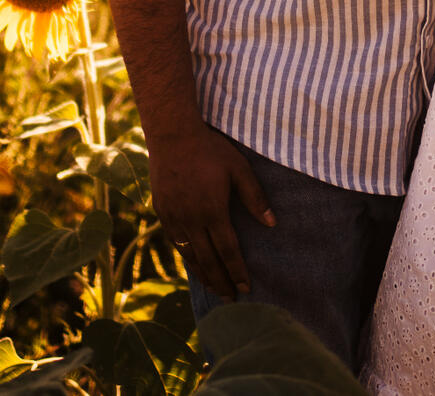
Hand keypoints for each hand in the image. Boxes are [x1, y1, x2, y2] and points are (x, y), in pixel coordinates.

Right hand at [148, 127, 273, 297]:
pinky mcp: (162, 212)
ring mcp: (174, 217)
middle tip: (231, 299)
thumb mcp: (239, 169)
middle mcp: (191, 220)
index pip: (228, 251)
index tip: (245, 289)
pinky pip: (175, 242)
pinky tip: (194, 263)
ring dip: (203, 274)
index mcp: (213, 211)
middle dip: (221, 282)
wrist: (172, 135)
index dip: (237, 272)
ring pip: (189, 255)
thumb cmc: (211, 149)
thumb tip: (272, 224)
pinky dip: (186, 257)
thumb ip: (255, 198)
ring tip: (214, 288)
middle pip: (208, 260)